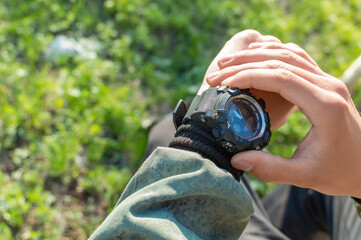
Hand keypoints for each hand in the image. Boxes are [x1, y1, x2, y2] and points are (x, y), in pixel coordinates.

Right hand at [209, 41, 360, 197]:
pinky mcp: (325, 82)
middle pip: (281, 60)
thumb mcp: (305, 175)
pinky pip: (297, 58)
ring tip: (228, 62)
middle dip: (245, 63)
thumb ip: (271, 169)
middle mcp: (328, 86)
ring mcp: (328, 81)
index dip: (248, 75)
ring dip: (257, 54)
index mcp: (325, 106)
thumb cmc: (340, 171)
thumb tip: (237, 160)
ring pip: (289, 54)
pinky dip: (273, 53)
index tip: (224, 83)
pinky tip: (256, 57)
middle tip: (217, 73)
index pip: (281, 77)